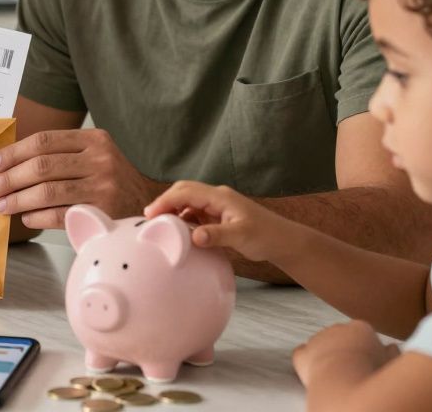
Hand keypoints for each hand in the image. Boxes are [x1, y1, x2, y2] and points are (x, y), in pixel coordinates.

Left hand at [0, 129, 163, 228]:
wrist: (149, 203)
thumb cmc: (110, 179)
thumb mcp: (93, 155)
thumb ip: (60, 153)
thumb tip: (9, 162)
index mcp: (94, 139)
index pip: (44, 141)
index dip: (13, 152)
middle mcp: (100, 160)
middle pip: (42, 166)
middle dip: (10, 178)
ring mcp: (103, 187)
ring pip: (47, 191)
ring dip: (17, 200)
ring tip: (1, 205)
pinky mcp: (102, 213)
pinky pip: (59, 215)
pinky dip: (37, 217)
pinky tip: (25, 217)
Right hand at [144, 180, 302, 262]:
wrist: (283, 241)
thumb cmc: (265, 236)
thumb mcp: (241, 236)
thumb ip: (217, 235)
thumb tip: (194, 236)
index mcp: (220, 197)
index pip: (186, 192)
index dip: (165, 201)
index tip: (150, 214)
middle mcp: (217, 197)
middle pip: (184, 191)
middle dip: (165, 201)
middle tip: (149, 218)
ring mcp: (217, 205)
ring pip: (188, 200)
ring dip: (173, 209)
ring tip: (160, 224)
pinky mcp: (218, 215)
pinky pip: (195, 211)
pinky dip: (183, 217)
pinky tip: (179, 229)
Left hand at [292, 321, 398, 386]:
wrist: (345, 381)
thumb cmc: (372, 373)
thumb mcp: (390, 362)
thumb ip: (391, 352)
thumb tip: (392, 348)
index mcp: (360, 327)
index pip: (363, 334)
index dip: (367, 349)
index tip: (370, 362)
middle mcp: (337, 328)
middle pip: (342, 337)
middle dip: (347, 349)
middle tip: (353, 368)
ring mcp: (318, 338)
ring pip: (322, 343)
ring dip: (327, 354)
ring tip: (337, 372)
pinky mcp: (303, 352)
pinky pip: (303, 352)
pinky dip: (308, 359)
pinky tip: (315, 370)